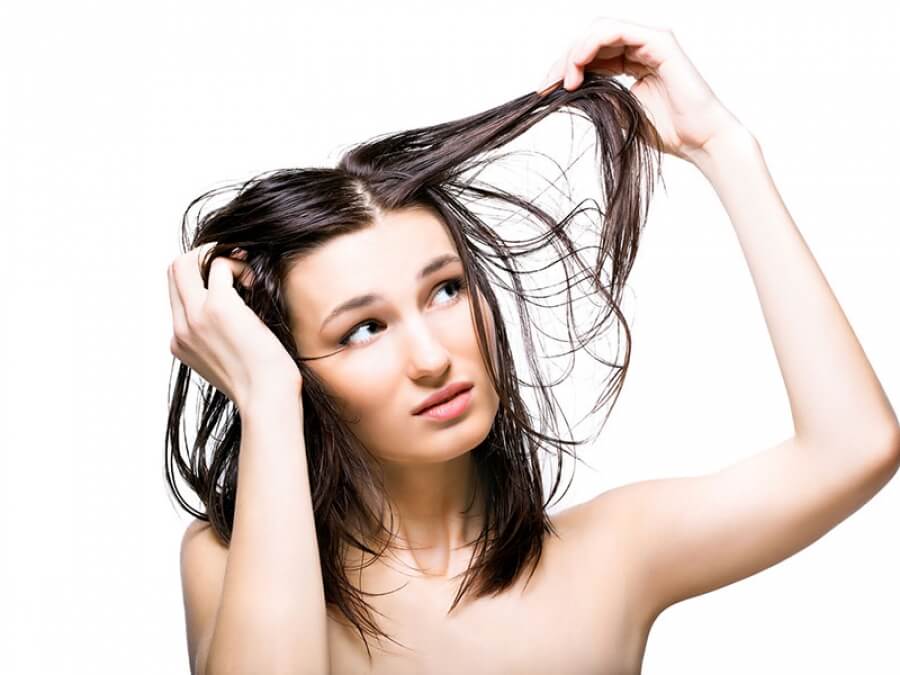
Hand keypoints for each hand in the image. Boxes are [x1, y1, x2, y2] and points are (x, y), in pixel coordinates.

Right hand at [167, 242, 302, 408]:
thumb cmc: (262, 382)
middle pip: (173, 270)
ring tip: (246, 277)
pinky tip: (256, 285)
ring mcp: (195, 317)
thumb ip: (220, 336)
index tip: (230, 281)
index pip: (176, 293)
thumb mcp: (230, 360)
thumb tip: (237, 309)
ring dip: (219, 258)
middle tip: (235, 265)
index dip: (200, 277)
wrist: (267, 399)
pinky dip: (239, 266)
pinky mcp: (217, 308)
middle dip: (203, 257)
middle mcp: (181, 328)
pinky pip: (220, 265)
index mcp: (180, 342)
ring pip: (187, 262)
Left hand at [535, 16, 748, 164]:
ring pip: (599, 30)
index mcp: (633, 60)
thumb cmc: (669, 132)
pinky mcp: (660, 41)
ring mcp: (651, 41)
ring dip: (574, 53)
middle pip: (590, 38)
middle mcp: (641, 46)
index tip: (544, 90)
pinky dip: (591, 45)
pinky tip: (578, 67)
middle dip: (564, 60)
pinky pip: (616, 30)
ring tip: (565, 81)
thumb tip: (565, 90)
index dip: (564, 67)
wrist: (700, 142)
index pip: (590, 53)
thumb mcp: (620, 113)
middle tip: (546, 85)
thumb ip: (597, 96)